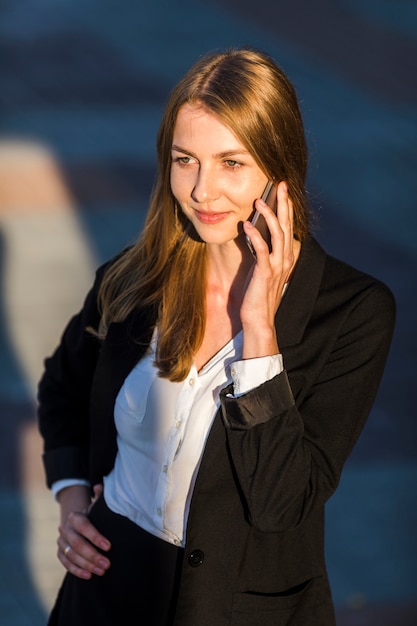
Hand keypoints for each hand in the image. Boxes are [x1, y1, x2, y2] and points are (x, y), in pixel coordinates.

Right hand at [57, 484, 110, 579]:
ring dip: (87, 564)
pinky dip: (77, 570)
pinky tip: (89, 575)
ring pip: (72, 555)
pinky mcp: (59, 553)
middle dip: (93, 555)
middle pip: (77, 544)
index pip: (83, 526)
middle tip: (107, 563)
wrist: (79, 524)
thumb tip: (99, 486)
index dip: (95, 537)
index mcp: (75, 516)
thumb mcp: (98, 507)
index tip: (109, 546)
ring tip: (102, 571)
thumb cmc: (95, 516)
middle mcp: (65, 529)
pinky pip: (66, 564)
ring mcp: (61, 542)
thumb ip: (100, 497)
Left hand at [241, 181, 296, 357]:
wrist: (259, 319)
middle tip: (280, 184)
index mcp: (286, 257)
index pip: (289, 227)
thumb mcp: (264, 270)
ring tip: (259, 201)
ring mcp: (276, 266)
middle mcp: (285, 259)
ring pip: (277, 235)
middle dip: (284, 204)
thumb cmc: (259, 295)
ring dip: (269, 216)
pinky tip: (248, 225)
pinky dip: (255, 236)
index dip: (287, 208)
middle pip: (287, 226)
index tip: (283, 190)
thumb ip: (264, 253)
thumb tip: (256, 234)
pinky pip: (262, 250)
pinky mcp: (265, 273)